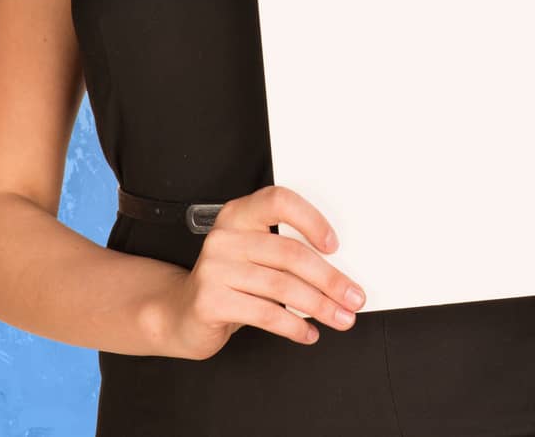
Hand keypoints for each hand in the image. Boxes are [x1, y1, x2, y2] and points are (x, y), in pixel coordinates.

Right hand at [154, 184, 366, 359]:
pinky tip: (308, 332)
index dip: (311, 220)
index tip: (335, 246)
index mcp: (240, 214)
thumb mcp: (256, 257)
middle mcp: (225, 237)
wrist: (180, 313)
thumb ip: (287, 254)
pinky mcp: (210, 301)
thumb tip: (340, 275)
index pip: (279, 201)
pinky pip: (265, 314)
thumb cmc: (230, 282)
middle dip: (330, 279)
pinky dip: (294, 326)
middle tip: (354, 297)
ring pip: (282, 286)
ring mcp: (214, 268)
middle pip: (290, 254)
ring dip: (319, 306)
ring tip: (340, 318)